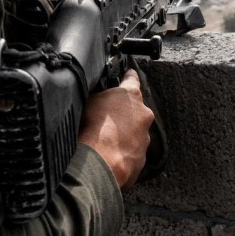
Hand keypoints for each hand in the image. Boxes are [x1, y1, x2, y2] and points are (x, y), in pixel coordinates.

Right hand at [78, 70, 154, 189]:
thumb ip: (99, 96)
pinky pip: (131, 151)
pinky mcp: (141, 158)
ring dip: (122, 134)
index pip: (131, 79)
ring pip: (134, 132)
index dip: (128, 76)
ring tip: (103, 140)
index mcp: (131, 96)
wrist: (101, 162)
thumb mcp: (90, 101)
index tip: (129, 73)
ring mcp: (144, 138)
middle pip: (134, 109)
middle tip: (105, 118)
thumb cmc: (94, 128)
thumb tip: (98, 96)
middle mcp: (143, 115)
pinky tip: (106, 155)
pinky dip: (121, 152)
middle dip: (122, 113)